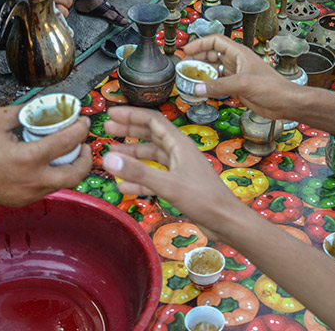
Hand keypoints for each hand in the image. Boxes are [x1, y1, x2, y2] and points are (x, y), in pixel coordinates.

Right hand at [0, 106, 91, 205]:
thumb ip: (25, 112)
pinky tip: (49, 162)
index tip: (84, 121)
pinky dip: (55, 175)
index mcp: (26, 158)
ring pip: (64, 183)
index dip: (80, 129)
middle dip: (86, 157)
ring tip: (67, 151)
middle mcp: (32, 180)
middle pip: (76, 174)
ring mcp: (28, 194)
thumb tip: (45, 107)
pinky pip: (48, 188)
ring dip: (71, 167)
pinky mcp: (23, 200)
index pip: (66, 143)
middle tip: (83, 144)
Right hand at [102, 106, 246, 224]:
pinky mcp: (179, 184)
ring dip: (132, 155)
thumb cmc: (203, 199)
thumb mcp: (168, 185)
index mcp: (180, 144)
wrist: (226, 220)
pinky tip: (124, 185)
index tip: (112, 114)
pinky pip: (155, 177)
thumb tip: (109, 159)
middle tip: (108, 129)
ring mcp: (180, 168)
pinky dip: (140, 179)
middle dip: (129, 131)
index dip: (132, 115)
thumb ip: (139, 172)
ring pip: (152, 156)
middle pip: (151, 135)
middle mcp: (179, 152)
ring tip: (112, 156)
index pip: (153, 120)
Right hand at [181, 34, 295, 119]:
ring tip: (189, 78)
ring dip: (202, 74)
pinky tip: (201, 91)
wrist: (284, 102)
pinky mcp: (237, 88)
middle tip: (184, 66)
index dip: (199, 44)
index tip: (186, 50)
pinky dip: (209, 86)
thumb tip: (198, 88)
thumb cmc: (272, 87)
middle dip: (197, 59)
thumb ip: (219, 86)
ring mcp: (236, 75)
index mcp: (238, 53)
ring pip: (213, 70)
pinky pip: (218, 84)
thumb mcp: (242, 83)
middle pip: (211, 55)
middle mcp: (236, 62)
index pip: (215, 42)